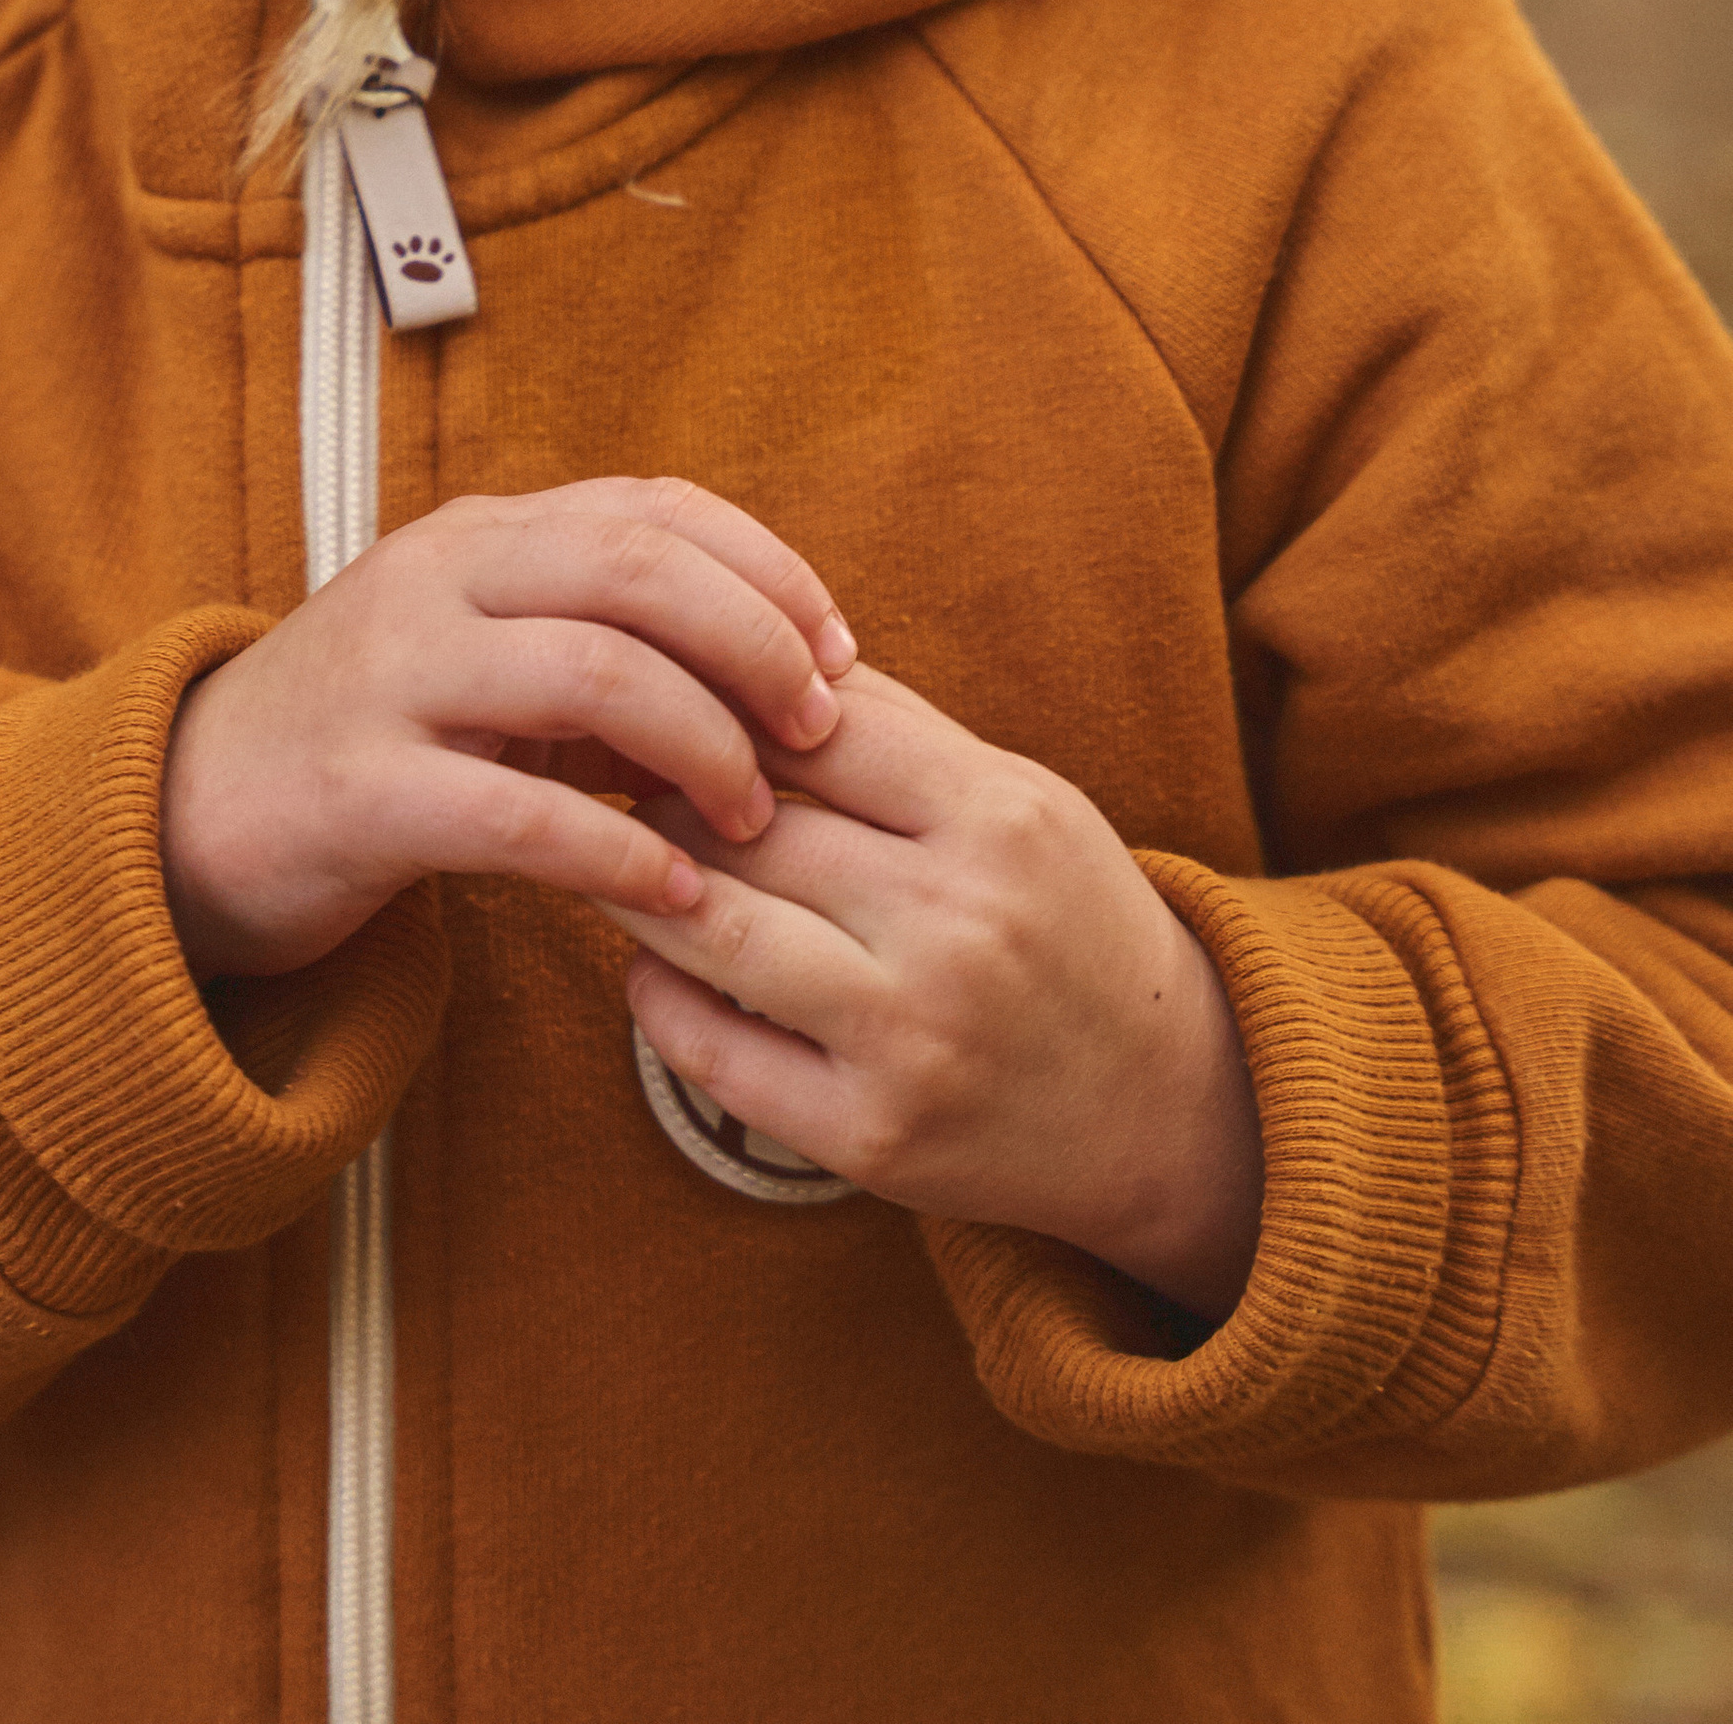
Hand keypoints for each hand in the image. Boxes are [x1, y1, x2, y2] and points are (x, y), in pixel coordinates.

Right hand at [161, 478, 857, 980]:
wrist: (189, 816)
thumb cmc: (378, 738)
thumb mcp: (488, 655)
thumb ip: (606, 641)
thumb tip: (775, 668)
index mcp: (483, 535)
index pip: (654, 507)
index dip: (766, 570)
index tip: (840, 648)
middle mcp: (438, 581)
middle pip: (638, 570)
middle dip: (756, 645)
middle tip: (817, 730)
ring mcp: (393, 679)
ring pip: (593, 673)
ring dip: (703, 748)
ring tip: (749, 818)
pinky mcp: (361, 792)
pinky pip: (519, 815)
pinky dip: (617, 855)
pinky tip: (675, 897)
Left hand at [607, 668, 1263, 1321]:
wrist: (1166, 1105)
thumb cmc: (1069, 922)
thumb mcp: (1020, 798)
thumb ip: (893, 727)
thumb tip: (751, 655)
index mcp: (1000, 818)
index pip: (811, 727)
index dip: (724, 710)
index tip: (676, 711)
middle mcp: (958, 925)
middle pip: (746, 828)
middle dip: (666, 800)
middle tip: (625, 787)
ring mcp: (912, 1037)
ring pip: (710, 928)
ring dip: (641, 888)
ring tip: (625, 863)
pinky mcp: (871, 1136)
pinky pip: (712, 1051)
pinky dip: (658, 998)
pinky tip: (658, 968)